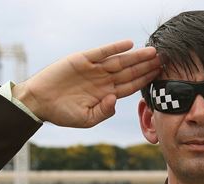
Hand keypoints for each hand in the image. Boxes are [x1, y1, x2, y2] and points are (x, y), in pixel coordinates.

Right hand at [13, 40, 160, 126]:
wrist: (39, 102)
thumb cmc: (63, 113)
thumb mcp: (86, 119)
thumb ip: (103, 111)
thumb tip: (115, 99)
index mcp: (106, 94)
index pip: (131, 86)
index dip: (145, 81)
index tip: (160, 77)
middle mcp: (103, 80)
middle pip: (130, 72)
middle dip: (146, 67)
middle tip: (164, 60)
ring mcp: (94, 69)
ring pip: (120, 61)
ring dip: (136, 56)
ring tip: (152, 52)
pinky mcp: (82, 59)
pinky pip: (101, 52)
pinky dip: (114, 48)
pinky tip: (128, 44)